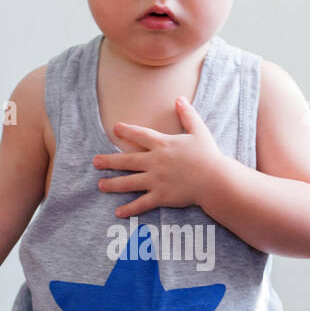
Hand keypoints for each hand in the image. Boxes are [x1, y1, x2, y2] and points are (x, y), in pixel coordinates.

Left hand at [93, 96, 222, 216]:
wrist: (215, 180)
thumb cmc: (208, 155)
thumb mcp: (199, 131)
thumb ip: (188, 115)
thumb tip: (180, 98)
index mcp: (163, 144)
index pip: (140, 135)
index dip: (127, 131)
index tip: (115, 128)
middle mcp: (155, 162)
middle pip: (126, 161)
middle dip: (108, 161)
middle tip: (95, 162)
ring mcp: (156, 180)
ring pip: (129, 182)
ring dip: (113, 184)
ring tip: (100, 185)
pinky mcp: (161, 196)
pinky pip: (141, 203)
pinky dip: (129, 208)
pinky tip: (118, 212)